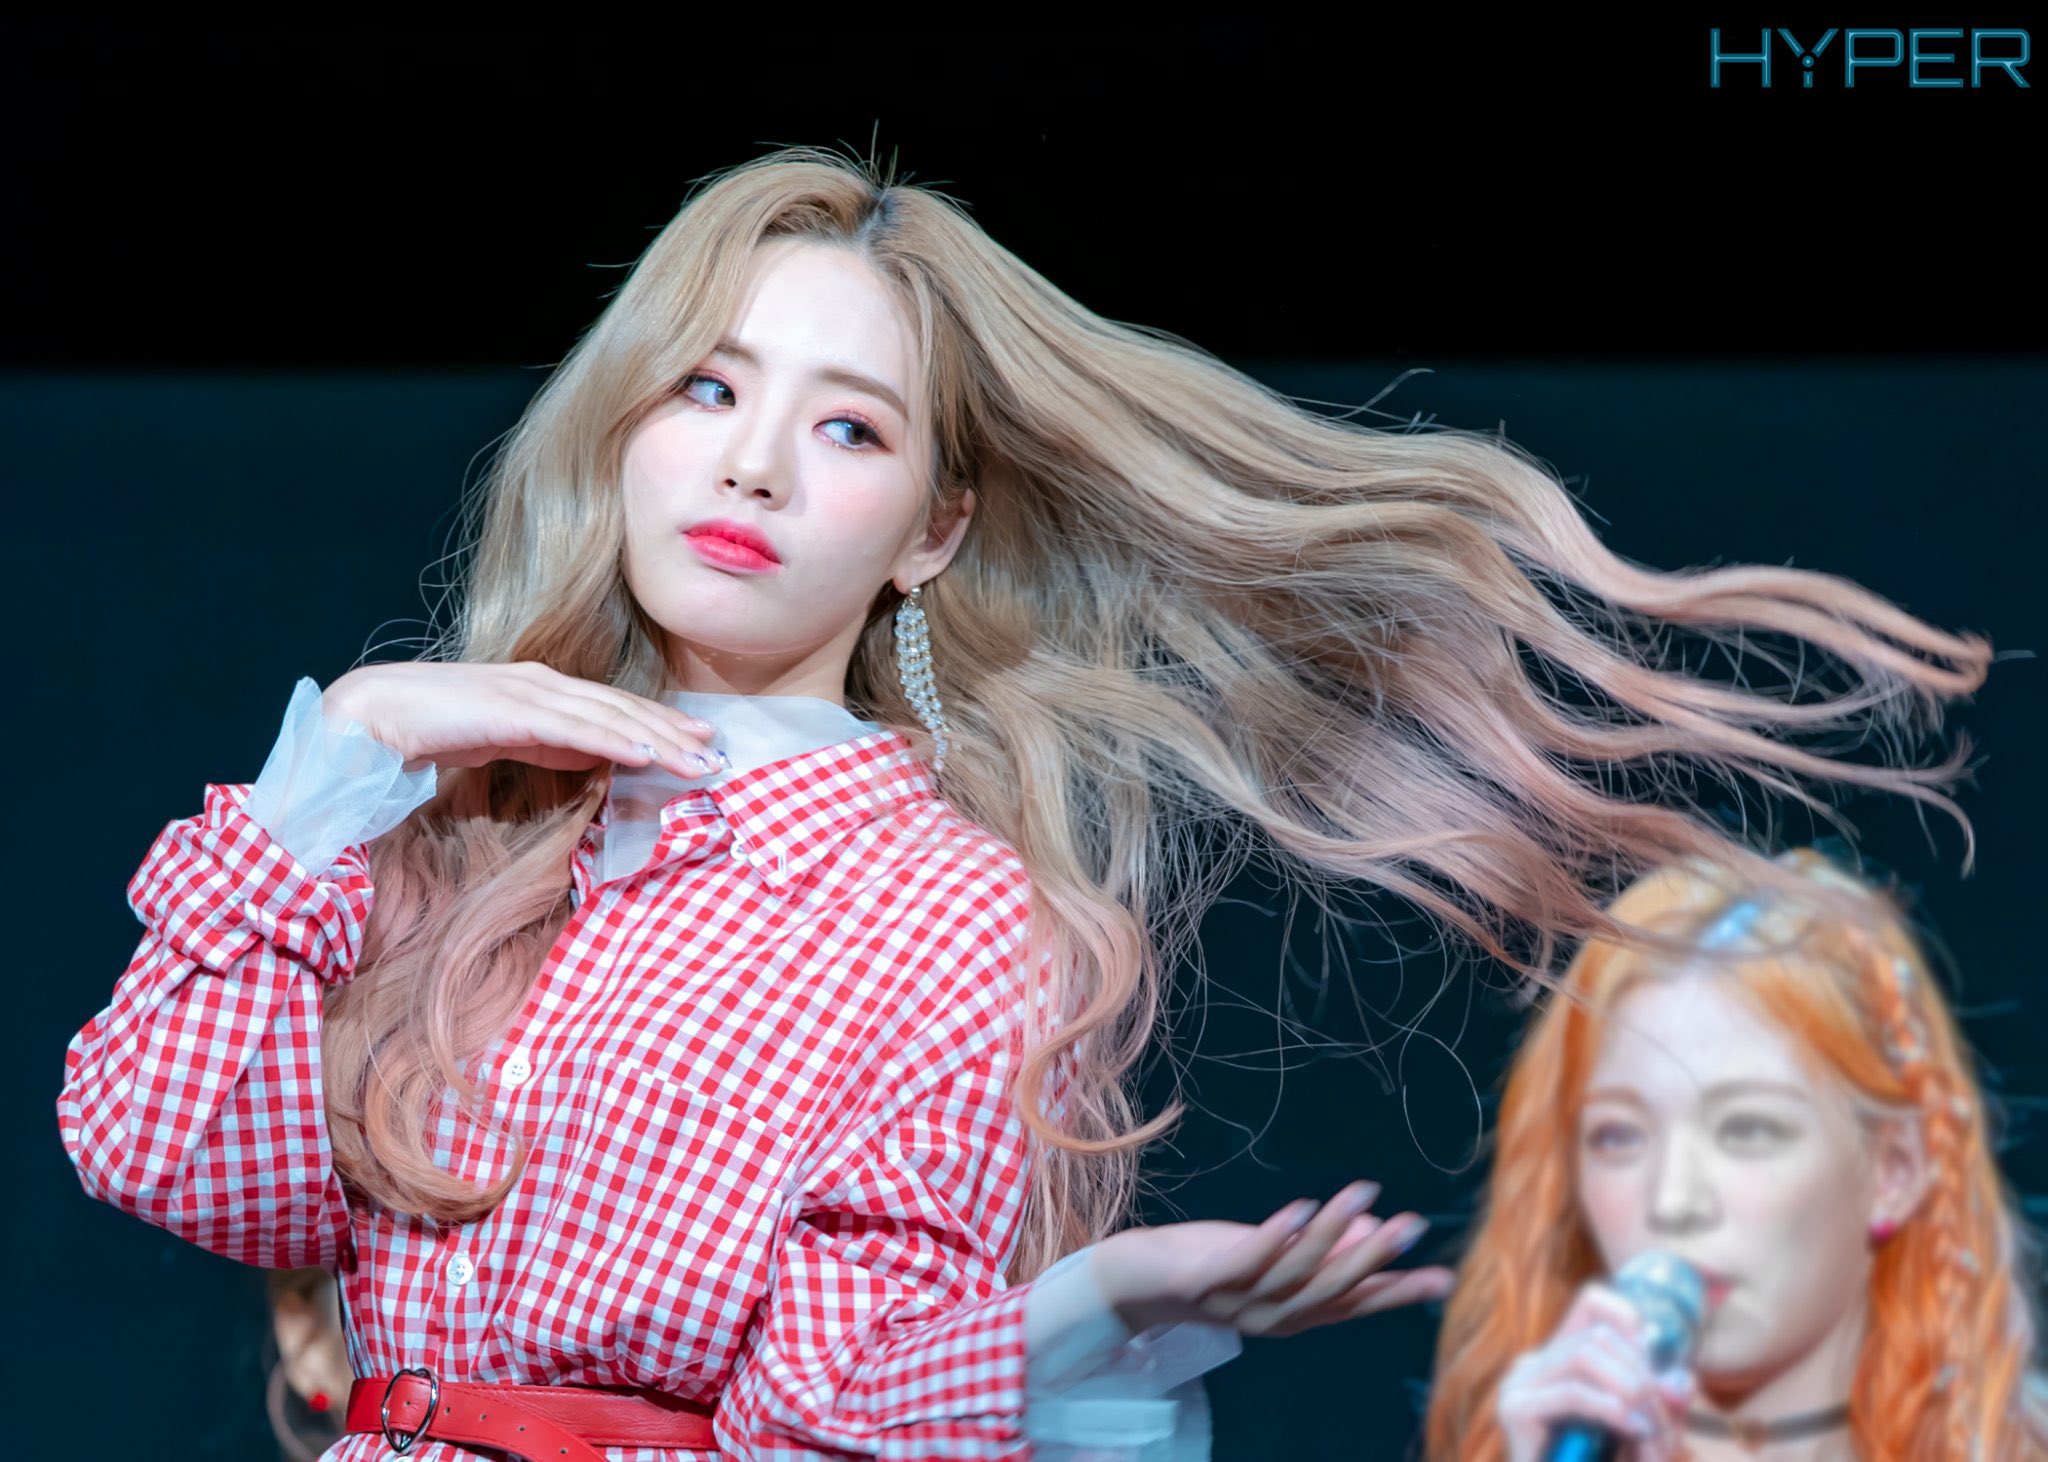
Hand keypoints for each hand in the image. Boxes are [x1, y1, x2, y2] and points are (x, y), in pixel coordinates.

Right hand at [322, 661, 722, 780]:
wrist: (371, 715)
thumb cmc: (431, 729)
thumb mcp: (507, 742)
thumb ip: (548, 746)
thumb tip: (593, 761)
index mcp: (543, 691)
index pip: (614, 709)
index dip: (660, 724)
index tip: (701, 743)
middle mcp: (544, 684)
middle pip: (623, 710)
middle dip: (674, 732)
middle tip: (720, 754)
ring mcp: (529, 692)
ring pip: (609, 717)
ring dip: (659, 739)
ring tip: (699, 760)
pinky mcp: (512, 710)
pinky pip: (574, 729)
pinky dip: (614, 740)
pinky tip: (646, 754)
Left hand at [1091, 1179, 1455, 1337]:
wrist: (1133, 1280)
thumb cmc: (1210, 1264)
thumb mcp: (1271, 1258)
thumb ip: (1319, 1251)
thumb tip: (1372, 1225)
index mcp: (1294, 1314)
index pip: (1356, 1303)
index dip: (1399, 1291)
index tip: (1444, 1279)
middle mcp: (1273, 1316)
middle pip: (1332, 1290)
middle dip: (1375, 1258)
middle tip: (1412, 1225)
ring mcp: (1239, 1301)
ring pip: (1295, 1270)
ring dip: (1332, 1232)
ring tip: (1362, 1194)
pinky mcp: (1206, 1280)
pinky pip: (1246, 1260)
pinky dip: (1275, 1234)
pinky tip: (1299, 1207)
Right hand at [1496, 1281, 1695, 1461]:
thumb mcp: (1642, 1433)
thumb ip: (1660, 1406)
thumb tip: (1680, 1379)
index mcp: (1562, 1361)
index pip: (1592, 1303)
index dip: (1630, 1321)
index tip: (1656, 1369)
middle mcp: (1536, 1364)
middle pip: (1599, 1335)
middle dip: (1643, 1374)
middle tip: (1662, 1420)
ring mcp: (1519, 1385)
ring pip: (1584, 1354)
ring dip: (1631, 1389)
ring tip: (1649, 1429)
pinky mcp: (1515, 1411)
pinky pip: (1572, 1393)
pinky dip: (1611, 1408)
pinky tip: (1633, 1430)